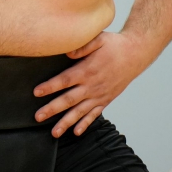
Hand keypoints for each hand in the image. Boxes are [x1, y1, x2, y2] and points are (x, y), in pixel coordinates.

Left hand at [33, 32, 147, 137]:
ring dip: (66, 122)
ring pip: (80, 112)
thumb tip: (67, 52)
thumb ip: (83, 45)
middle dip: (52, 109)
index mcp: (87, 70)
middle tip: (38, 117)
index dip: (50, 86)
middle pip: (69, 100)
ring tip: (54, 133)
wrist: (135, 55)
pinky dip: (85, 124)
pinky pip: (94, 114)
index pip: (64, 80)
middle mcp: (92, 86)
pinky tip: (76, 132)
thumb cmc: (114, 45)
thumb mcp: (99, 38)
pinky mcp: (105, 100)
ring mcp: (99, 95)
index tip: (36, 92)